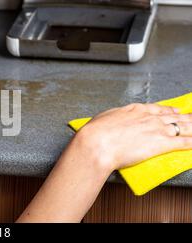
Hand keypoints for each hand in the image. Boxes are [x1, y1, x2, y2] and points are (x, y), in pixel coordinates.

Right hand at [74, 103, 191, 170]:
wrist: (97, 144)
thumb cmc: (95, 133)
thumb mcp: (104, 118)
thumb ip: (115, 118)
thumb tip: (114, 119)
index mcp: (135, 110)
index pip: (158, 109)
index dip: (169, 111)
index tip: (174, 112)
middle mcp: (150, 118)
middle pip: (174, 117)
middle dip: (187, 118)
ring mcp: (157, 130)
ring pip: (183, 127)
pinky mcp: (162, 144)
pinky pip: (184, 142)